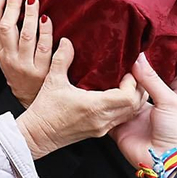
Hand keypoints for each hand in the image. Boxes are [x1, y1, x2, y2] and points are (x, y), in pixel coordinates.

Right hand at [0, 0, 50, 107]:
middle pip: (7, 29)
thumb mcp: (3, 62)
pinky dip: (47, 32)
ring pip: (27, 36)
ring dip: (29, 16)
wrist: (34, 101)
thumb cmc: (20, 77)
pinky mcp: (43, 71)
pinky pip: (45, 48)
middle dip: (12, 8)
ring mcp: (26, 65)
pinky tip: (47, 20)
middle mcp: (10, 59)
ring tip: (33, 0)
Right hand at [15, 40, 143, 158]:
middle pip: (134, 105)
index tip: (128, 69)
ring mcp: (102, 127)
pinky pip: (120, 119)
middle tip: (133, 74)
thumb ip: (62, 59)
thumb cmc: (44, 111)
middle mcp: (102, 119)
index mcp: (94, 106)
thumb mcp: (52, 81)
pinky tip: (118, 98)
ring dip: (134, 99)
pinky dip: (125, 108)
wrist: (38, 136)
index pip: (127, 95)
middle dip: (138, 89)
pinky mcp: (99, 132)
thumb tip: (67, 41)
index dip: (133, 82)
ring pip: (130, 113)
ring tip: (129, 84)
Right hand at [109, 53, 176, 170]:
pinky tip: (94, 95)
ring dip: (112, 90)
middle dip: (126, 78)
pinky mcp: (119, 129)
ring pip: (119, 100)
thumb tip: (139, 58)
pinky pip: (107, 116)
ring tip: (102, 74)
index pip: (159, 82)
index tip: (144, 56)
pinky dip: (101, 107)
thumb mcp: (168, 100)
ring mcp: (132, 119)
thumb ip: (152, 80)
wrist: (167, 160)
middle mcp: (147, 109)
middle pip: (134, 90)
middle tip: (116, 61)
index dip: (154, 70)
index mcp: (163, 101)